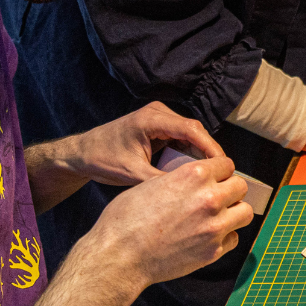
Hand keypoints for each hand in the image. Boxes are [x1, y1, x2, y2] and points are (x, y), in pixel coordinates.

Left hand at [55, 101, 225, 186]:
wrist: (82, 153)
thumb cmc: (102, 158)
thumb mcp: (133, 173)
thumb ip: (161, 180)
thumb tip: (189, 191)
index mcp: (152, 119)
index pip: (191, 129)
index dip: (210, 147)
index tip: (223, 165)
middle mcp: (158, 114)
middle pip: (194, 131)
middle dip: (207, 152)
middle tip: (220, 175)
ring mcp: (159, 119)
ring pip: (190, 136)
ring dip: (198, 154)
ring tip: (210, 176)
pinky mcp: (158, 128)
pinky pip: (180, 140)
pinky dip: (187, 154)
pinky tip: (193, 171)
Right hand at [91, 156, 253, 287]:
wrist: (118, 256)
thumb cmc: (126, 219)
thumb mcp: (152, 183)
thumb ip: (181, 179)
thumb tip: (195, 180)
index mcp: (194, 175)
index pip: (227, 164)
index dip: (220, 172)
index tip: (215, 179)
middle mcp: (209, 197)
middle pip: (240, 186)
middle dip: (230, 190)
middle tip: (217, 198)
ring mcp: (214, 226)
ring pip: (245, 212)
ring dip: (233, 212)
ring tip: (218, 217)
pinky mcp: (213, 251)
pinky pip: (233, 238)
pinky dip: (224, 237)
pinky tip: (207, 237)